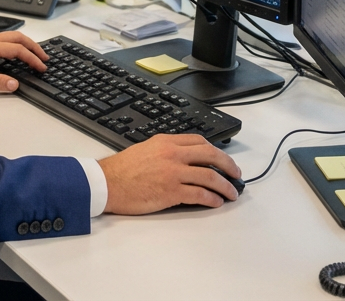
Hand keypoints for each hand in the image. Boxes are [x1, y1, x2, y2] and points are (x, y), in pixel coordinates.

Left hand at [0, 32, 47, 91]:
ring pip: (11, 37)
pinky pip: (4, 40)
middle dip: (33, 46)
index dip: (32, 58)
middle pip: (17, 37)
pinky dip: (16, 45)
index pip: (17, 49)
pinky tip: (17, 54)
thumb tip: (15, 84)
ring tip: (35, 55)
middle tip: (45, 57)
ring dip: (25, 44)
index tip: (41, 67)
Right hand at [98, 134, 241, 213]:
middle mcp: (172, 154)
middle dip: (228, 164)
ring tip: (231, 193)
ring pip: (209, 175)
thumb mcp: (146, 149)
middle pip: (210, 154)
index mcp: (165, 141)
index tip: (222, 158)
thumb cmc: (123, 169)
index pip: (198, 141)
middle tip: (236, 173)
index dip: (215, 150)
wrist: (108, 183)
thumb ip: (166, 151)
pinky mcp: (172, 191)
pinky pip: (199, 194)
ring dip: (225, 185)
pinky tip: (216, 202)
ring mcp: (173, 172)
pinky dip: (211, 198)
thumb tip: (184, 160)